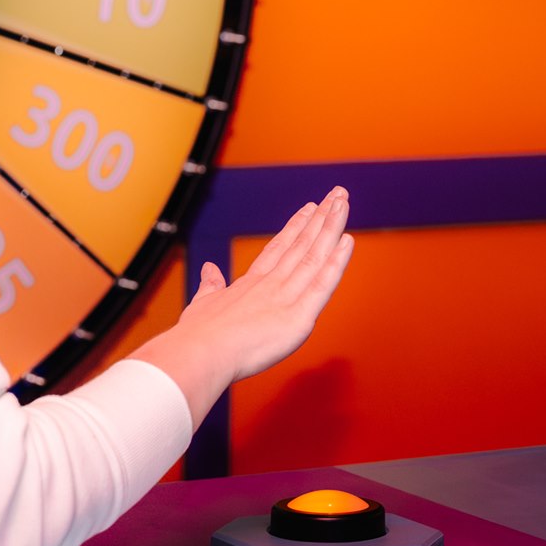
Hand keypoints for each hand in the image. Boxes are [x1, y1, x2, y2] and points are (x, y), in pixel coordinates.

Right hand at [131, 188, 353, 421]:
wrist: (199, 352)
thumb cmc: (197, 336)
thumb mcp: (203, 304)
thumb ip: (211, 285)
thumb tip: (208, 268)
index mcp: (250, 284)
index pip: (280, 249)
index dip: (297, 226)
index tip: (310, 207)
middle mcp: (270, 284)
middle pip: (302, 244)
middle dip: (322, 217)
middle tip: (338, 193)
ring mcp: (285, 297)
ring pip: (314, 255)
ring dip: (331, 227)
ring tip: (343, 201)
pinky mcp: (299, 316)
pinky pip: (323, 284)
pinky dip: (337, 262)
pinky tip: (348, 241)